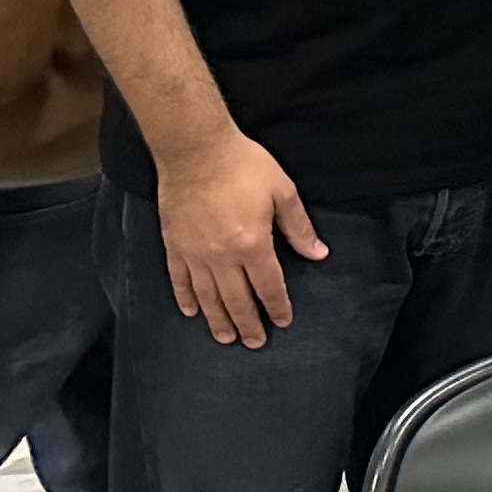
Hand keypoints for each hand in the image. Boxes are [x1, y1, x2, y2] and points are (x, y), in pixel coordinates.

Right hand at [154, 132, 324, 347]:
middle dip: (248, 324)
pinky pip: (180, 280)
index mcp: (253, 244)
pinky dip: (186, 299)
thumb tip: (318, 254)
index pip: (269, 286)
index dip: (277, 306)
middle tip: (255, 343)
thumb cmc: (243, 165)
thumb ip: (299, 227)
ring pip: (208, 297)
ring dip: (218, 320)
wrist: (195, 149)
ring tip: (226, 338)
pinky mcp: (174, 245)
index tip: (282, 322)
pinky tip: (192, 312)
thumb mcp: (283, 191)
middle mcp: (222, 257)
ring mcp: (195, 253)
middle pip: (237, 300)